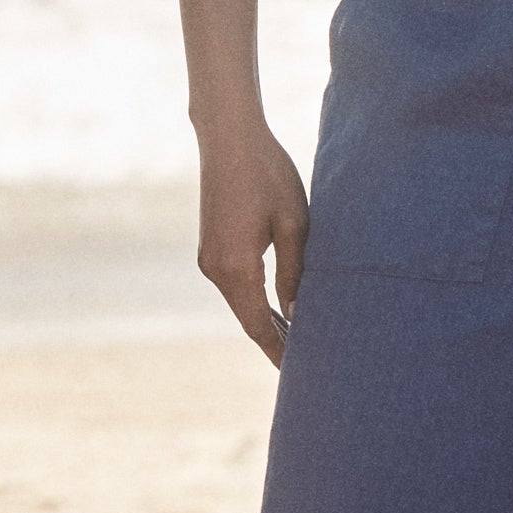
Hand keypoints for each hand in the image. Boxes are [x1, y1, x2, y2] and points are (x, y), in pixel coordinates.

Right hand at [195, 121, 308, 367]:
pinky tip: (276, 309)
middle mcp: (215, 269)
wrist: (229, 138)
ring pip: (240, 303)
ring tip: (296, 343)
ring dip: (265, 321)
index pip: (259, 325)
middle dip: (274, 342)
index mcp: (237, 267)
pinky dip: (255, 301)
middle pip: (247, 319)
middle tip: (304, 366)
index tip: (297, 374)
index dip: (279, 350)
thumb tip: (296, 315)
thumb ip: (295, 273)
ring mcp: (209, 258)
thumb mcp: (294, 224)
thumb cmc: (268, 174)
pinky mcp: (211, 246)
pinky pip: (235, 285)